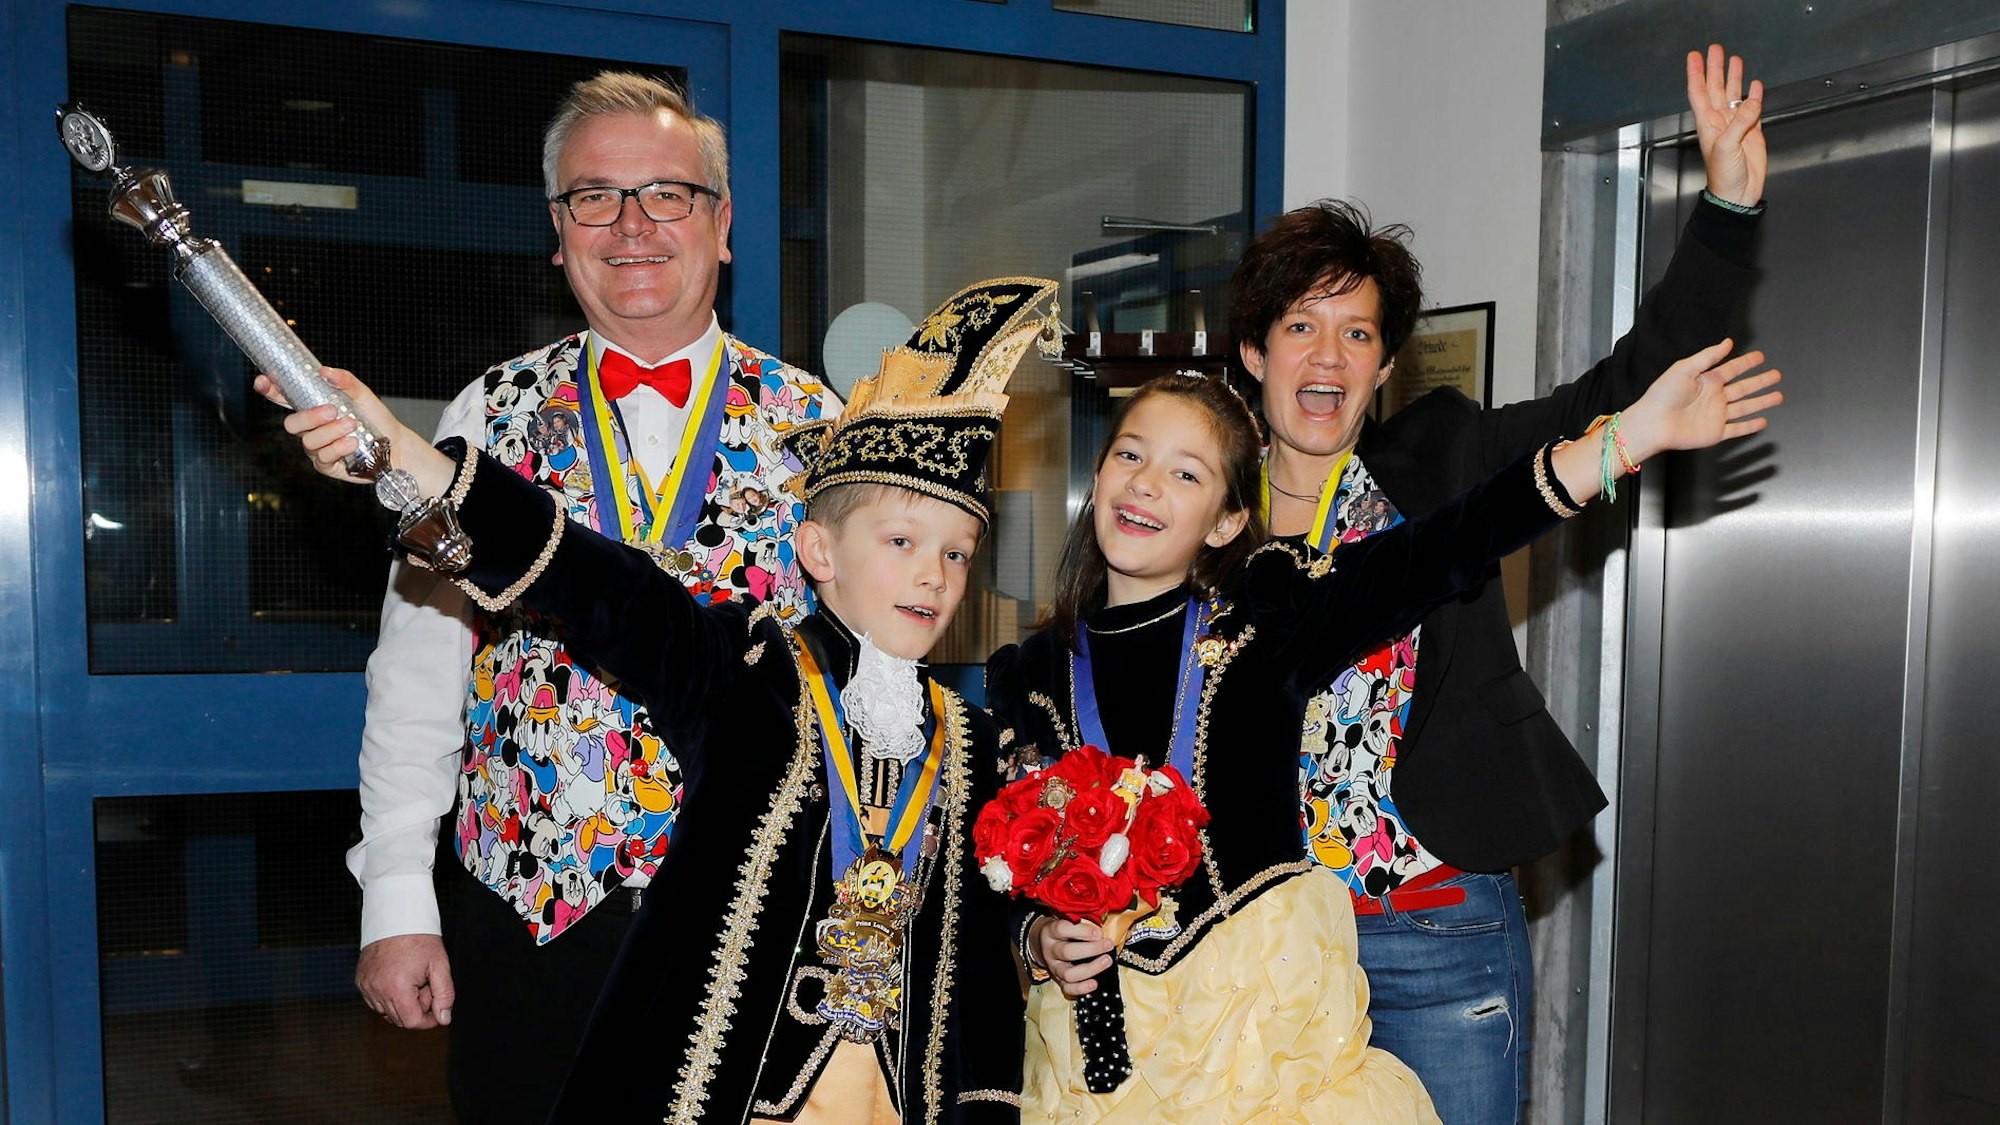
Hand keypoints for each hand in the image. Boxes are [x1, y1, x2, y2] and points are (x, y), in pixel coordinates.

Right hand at [254, 366, 452, 494]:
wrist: (395, 444)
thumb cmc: (375, 418)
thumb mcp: (362, 394)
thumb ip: (344, 381)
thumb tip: (324, 371)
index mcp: (312, 407)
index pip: (284, 398)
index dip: (270, 390)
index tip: (264, 381)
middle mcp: (310, 429)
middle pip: (290, 424)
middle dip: (309, 417)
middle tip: (333, 410)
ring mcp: (316, 448)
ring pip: (308, 442)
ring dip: (330, 432)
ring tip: (352, 425)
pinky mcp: (326, 466)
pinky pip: (322, 458)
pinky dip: (338, 448)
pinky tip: (353, 443)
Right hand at [356, 933, 455, 1029]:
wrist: (396, 918)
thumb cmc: (420, 939)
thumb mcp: (440, 965)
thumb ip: (445, 995)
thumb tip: (443, 1020)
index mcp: (397, 988)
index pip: (411, 1022)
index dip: (428, 1020)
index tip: (437, 1008)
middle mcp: (377, 991)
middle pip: (399, 1019)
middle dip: (416, 1009)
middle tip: (426, 985)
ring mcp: (366, 987)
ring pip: (386, 1012)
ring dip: (402, 1003)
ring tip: (412, 979)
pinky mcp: (360, 981)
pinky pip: (375, 1001)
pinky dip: (388, 996)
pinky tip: (399, 977)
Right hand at [1032, 916, 1113, 998]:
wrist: (1045, 942)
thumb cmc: (1063, 930)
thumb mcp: (1067, 920)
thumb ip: (1082, 920)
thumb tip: (1106, 921)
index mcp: (1051, 931)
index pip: (1062, 929)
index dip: (1082, 931)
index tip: (1099, 932)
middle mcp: (1050, 950)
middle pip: (1068, 952)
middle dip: (1091, 949)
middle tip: (1107, 945)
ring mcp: (1054, 967)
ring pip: (1069, 973)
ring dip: (1091, 969)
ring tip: (1106, 961)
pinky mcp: (1058, 980)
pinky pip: (1068, 988)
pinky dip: (1081, 988)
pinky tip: (1094, 983)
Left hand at [1620, 338, 1782, 462]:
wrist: (1653, 423)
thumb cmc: (1661, 395)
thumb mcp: (1684, 368)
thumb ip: (1708, 356)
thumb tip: (1727, 342)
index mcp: (1706, 381)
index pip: (1732, 369)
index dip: (1747, 362)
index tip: (1760, 356)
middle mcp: (1713, 397)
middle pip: (1744, 387)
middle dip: (1761, 381)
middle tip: (1776, 374)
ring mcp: (1716, 415)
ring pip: (1745, 407)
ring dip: (1762, 401)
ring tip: (1778, 395)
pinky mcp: (1716, 432)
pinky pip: (1737, 429)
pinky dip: (1750, 426)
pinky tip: (1762, 421)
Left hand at [1687, 43, 1766, 206]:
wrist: (1738, 194)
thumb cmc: (1723, 176)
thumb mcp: (1726, 146)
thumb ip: (1739, 123)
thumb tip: (1751, 102)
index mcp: (1707, 123)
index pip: (1699, 92)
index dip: (1696, 74)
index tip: (1694, 57)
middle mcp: (1720, 121)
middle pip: (1716, 88)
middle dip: (1715, 68)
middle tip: (1716, 50)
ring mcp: (1736, 125)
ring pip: (1734, 95)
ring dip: (1734, 77)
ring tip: (1735, 60)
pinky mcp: (1752, 132)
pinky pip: (1753, 108)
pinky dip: (1754, 96)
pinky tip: (1755, 85)